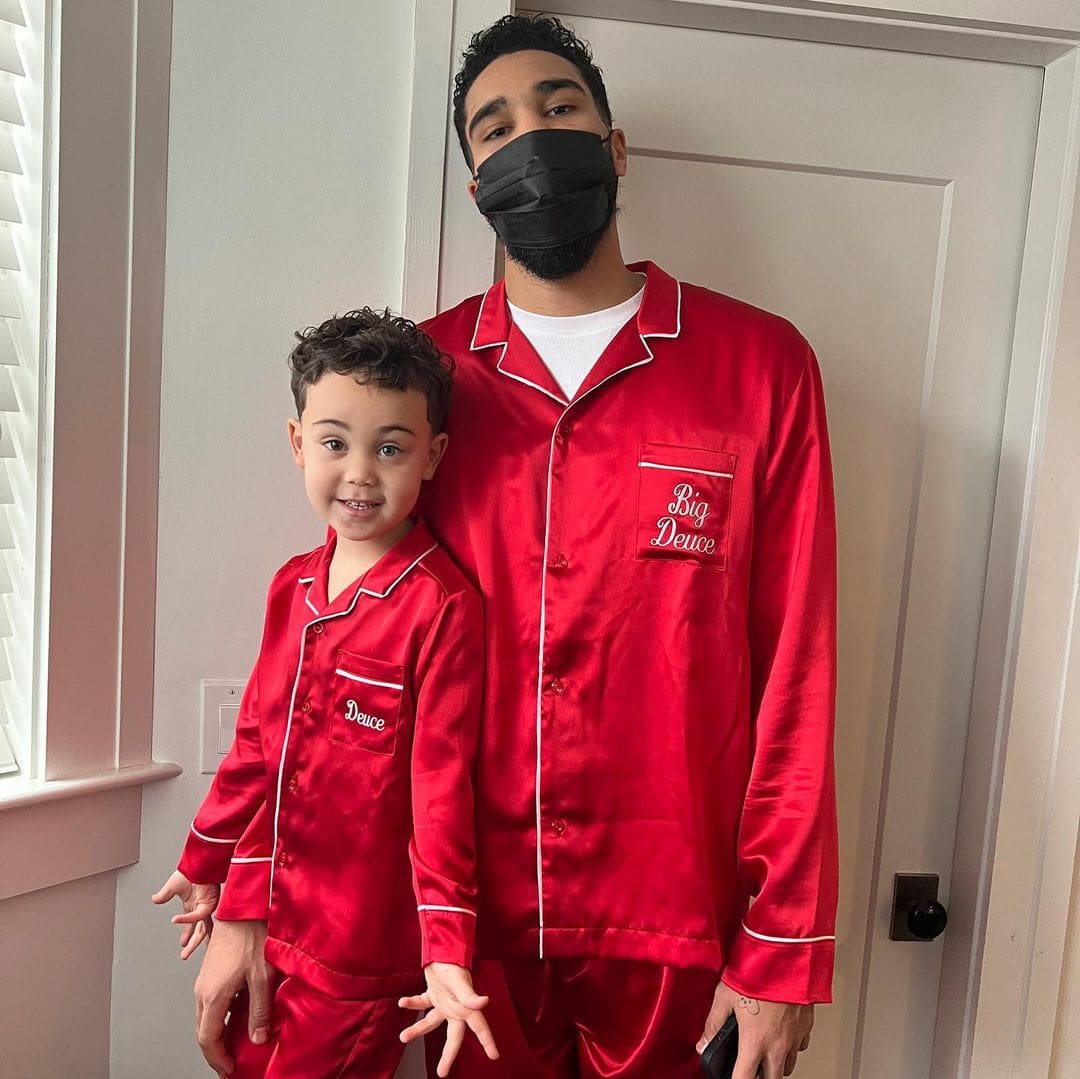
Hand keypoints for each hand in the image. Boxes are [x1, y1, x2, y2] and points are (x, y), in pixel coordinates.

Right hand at [152, 870, 220, 959]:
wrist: (199, 860)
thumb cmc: (190, 870)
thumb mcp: (172, 886)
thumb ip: (164, 895)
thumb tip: (155, 899)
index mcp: (193, 905)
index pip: (191, 924)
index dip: (187, 935)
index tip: (182, 945)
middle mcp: (201, 907)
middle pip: (199, 930)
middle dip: (192, 944)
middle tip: (184, 956)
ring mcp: (207, 906)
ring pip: (203, 928)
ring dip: (194, 940)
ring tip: (185, 952)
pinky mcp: (210, 902)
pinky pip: (198, 915)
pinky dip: (187, 919)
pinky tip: (175, 920)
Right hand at [193, 919, 272, 1078]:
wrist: (243, 908)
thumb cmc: (252, 936)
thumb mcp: (262, 976)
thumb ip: (260, 1010)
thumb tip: (257, 1038)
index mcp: (213, 995)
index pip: (208, 1039)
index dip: (218, 1058)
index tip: (230, 1068)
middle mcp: (203, 990)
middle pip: (203, 1031)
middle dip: (215, 1051)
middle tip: (229, 1063)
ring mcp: (205, 981)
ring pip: (205, 1017)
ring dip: (217, 1035)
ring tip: (233, 1045)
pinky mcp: (211, 972)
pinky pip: (210, 1004)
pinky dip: (219, 1018)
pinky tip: (236, 1018)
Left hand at [398, 963, 499, 1075]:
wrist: (440, 946)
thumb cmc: (453, 963)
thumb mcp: (460, 981)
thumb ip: (470, 995)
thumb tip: (485, 1002)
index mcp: (466, 1007)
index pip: (479, 1027)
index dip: (488, 1042)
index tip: (495, 1056)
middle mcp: (456, 1007)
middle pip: (453, 1036)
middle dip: (448, 1055)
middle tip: (442, 1072)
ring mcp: (444, 1002)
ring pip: (431, 1022)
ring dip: (417, 1029)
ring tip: (403, 1036)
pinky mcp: (433, 993)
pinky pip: (422, 1003)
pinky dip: (413, 1003)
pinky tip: (403, 1002)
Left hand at [696, 980, 812, 1078]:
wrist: (786, 955)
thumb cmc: (757, 972)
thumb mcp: (724, 995)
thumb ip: (713, 1023)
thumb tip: (703, 1042)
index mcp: (755, 1041)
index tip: (732, 1078)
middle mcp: (778, 1045)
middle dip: (760, 1078)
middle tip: (750, 1068)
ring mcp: (795, 1036)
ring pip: (788, 1065)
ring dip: (776, 1065)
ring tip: (765, 1055)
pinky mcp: (807, 1025)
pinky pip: (800, 1047)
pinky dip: (791, 1047)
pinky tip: (782, 1036)